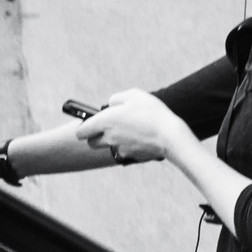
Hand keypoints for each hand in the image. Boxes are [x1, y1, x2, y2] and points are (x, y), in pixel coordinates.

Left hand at [74, 90, 191, 165]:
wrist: (170, 136)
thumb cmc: (151, 112)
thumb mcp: (134, 95)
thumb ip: (116, 99)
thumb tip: (110, 105)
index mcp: (105, 121)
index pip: (81, 131)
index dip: (83, 127)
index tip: (87, 124)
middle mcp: (109, 137)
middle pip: (92, 143)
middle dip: (95, 136)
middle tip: (108, 126)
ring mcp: (120, 149)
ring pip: (110, 146)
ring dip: (114, 140)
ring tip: (130, 129)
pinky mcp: (132, 156)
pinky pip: (126, 150)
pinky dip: (130, 145)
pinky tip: (142, 137)